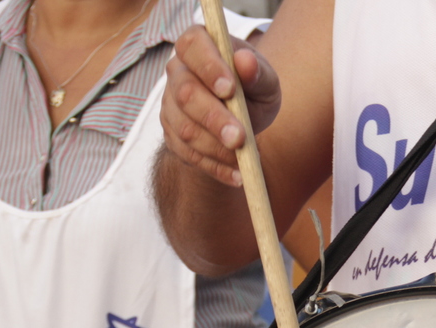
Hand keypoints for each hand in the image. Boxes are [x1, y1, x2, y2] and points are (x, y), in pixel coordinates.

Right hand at [162, 25, 281, 186]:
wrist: (242, 121)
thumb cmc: (254, 91)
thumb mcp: (265, 81)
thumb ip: (258, 72)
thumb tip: (246, 62)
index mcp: (199, 46)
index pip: (193, 45)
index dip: (208, 66)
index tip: (229, 89)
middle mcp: (178, 72)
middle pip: (186, 93)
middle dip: (214, 119)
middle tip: (240, 138)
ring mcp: (170, 104)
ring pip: (185, 128)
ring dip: (215, 148)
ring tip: (244, 159)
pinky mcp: (172, 135)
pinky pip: (188, 154)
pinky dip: (214, 167)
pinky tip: (236, 174)